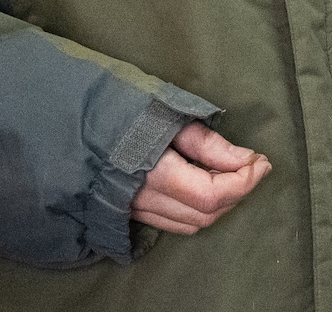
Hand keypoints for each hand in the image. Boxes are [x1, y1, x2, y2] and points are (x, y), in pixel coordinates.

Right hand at [132, 122, 271, 235]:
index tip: (262, 161)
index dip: (244, 182)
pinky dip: (198, 209)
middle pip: (205, 214)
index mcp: (154, 173)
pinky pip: (174, 223)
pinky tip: (205, 184)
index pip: (211, 195)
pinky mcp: (129, 211)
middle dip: (237, 191)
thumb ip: (207, 143)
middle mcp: (143, 200)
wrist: (69, 121)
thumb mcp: (168, 114)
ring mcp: (134, 210)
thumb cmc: (122, 108)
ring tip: (231, 172)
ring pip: (191, 223)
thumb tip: (246, 160)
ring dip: (220, 203)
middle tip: (252, 164)